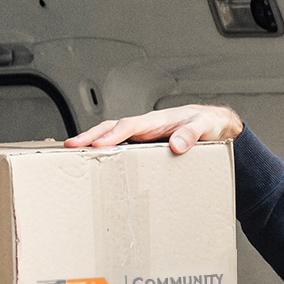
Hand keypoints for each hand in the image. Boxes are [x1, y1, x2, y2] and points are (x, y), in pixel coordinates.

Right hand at [63, 105, 242, 153]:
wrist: (213, 124)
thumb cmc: (205, 123)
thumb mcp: (202, 127)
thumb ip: (191, 134)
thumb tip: (176, 145)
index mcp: (155, 121)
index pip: (129, 126)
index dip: (112, 135)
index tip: (97, 145)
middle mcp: (145, 126)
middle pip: (111, 128)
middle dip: (90, 136)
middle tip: (71, 146)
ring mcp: (142, 135)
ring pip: (112, 137)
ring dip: (93, 144)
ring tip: (74, 155)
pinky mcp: (144, 145)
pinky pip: (121, 147)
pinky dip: (106, 151)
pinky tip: (97, 163)